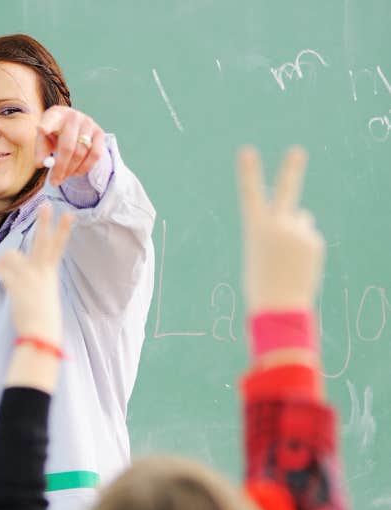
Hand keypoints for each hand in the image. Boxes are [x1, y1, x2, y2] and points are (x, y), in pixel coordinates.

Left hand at [0, 204, 73, 344]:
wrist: (41, 334)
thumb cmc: (42, 318)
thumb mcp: (44, 295)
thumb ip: (38, 281)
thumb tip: (31, 279)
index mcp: (50, 274)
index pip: (58, 247)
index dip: (63, 229)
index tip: (69, 213)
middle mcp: (41, 272)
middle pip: (43, 241)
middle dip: (45, 222)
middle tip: (46, 204)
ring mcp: (29, 278)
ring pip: (13, 254)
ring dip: (6, 258)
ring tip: (3, 266)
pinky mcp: (16, 286)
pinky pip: (2, 269)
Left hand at [35, 106, 104, 186]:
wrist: (72, 127)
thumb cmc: (54, 135)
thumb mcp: (44, 140)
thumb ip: (41, 150)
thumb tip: (42, 164)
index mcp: (55, 115)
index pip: (51, 120)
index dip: (47, 125)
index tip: (42, 130)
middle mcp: (73, 116)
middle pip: (67, 147)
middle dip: (60, 168)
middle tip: (54, 182)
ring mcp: (88, 123)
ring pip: (81, 153)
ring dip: (70, 170)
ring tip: (62, 177)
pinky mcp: (99, 132)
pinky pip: (95, 155)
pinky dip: (85, 168)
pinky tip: (76, 172)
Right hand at [237, 146, 324, 312]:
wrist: (278, 307)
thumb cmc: (261, 285)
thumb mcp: (262, 254)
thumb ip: (278, 231)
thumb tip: (303, 216)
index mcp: (255, 230)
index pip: (250, 195)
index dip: (248, 172)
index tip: (246, 151)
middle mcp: (278, 225)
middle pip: (286, 191)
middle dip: (291, 169)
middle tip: (297, 151)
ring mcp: (299, 232)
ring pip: (301, 222)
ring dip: (297, 234)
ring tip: (288, 261)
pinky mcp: (314, 241)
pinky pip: (309, 238)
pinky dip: (305, 250)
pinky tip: (299, 267)